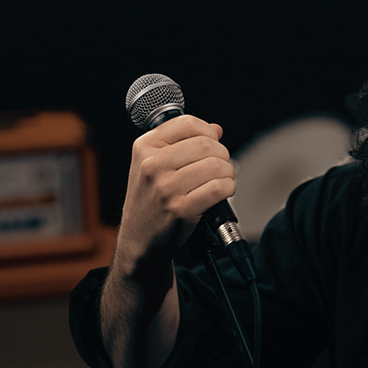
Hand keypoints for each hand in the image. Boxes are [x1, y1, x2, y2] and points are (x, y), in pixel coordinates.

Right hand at [100, 115, 232, 367]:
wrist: (139, 243)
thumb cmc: (150, 203)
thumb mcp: (154, 167)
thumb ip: (181, 145)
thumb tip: (216, 129)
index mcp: (143, 147)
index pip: (187, 124)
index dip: (208, 132)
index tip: (212, 144)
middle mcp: (152, 164)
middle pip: (207, 144)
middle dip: (222, 155)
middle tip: (221, 168)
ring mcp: (165, 187)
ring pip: (216, 165)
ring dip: (228, 173)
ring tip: (223, 181)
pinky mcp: (180, 209)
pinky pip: (219, 188)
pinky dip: (228, 189)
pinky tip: (223, 193)